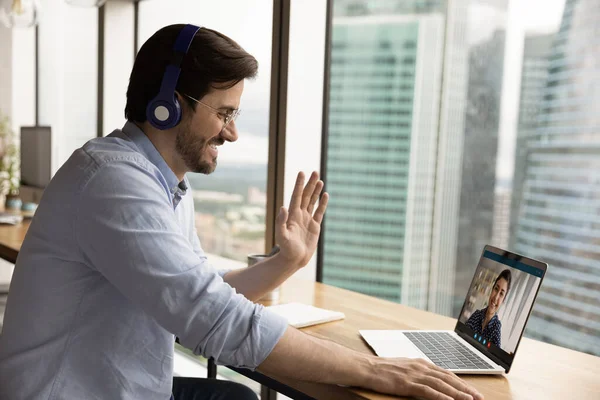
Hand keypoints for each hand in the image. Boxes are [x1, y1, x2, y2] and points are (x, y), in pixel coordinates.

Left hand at [275, 171, 328, 267]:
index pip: (296, 196)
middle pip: (306, 196)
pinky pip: (319, 212)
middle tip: (315, 172)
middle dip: (310, 184)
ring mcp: (307, 219)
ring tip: (320, 180)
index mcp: (292, 215)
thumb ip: (280, 222)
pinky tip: (325, 195)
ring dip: (316, 191)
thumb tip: (283, 207)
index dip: (299, 185)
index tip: (302, 173)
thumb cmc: (286, 249)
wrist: (294, 260)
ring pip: (312, 201)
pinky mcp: (314, 226)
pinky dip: (322, 203)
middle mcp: (299, 214)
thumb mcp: (281, 236)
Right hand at [368, 358, 483, 399]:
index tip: (473, 390)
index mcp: (421, 363)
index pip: (446, 373)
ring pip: (441, 385)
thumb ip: (418, 372)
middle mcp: (421, 367)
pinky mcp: (407, 384)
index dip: (461, 382)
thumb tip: (430, 380)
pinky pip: (428, 391)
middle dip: (465, 388)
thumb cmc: (382, 369)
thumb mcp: (404, 367)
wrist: (366, 367)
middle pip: (448, 378)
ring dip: (458, 393)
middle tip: (479, 397)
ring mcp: (414, 375)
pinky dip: (441, 397)